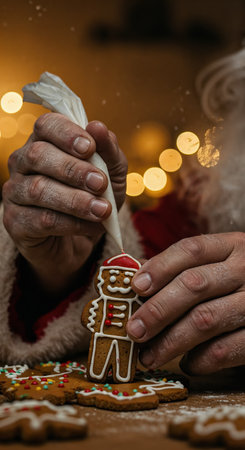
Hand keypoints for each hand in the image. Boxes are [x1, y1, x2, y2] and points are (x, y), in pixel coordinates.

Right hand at [2, 113, 126, 294]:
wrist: (81, 239)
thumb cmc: (93, 197)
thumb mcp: (111, 173)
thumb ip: (108, 151)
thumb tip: (98, 127)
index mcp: (44, 142)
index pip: (46, 125)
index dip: (66, 134)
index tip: (90, 147)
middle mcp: (22, 163)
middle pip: (38, 155)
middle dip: (73, 169)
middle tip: (100, 183)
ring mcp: (15, 192)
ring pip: (38, 190)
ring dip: (75, 200)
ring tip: (102, 210)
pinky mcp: (16, 222)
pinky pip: (42, 220)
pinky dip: (72, 224)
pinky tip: (93, 226)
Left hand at [127, 233, 244, 374]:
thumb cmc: (237, 281)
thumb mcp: (219, 263)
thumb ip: (182, 268)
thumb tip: (136, 280)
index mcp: (232, 246)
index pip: (191, 249)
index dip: (160, 267)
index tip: (135, 287)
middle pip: (194, 285)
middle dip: (158, 309)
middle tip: (134, 330)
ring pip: (206, 319)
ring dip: (171, 341)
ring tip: (149, 355)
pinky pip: (227, 350)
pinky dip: (201, 360)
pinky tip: (188, 363)